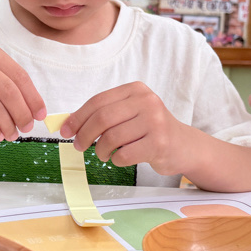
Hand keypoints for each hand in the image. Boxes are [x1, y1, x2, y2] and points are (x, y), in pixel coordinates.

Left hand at [60, 82, 188, 175]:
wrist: (184, 146)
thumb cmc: (151, 131)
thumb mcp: (130, 114)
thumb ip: (105, 114)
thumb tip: (69, 123)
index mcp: (136, 90)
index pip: (98, 101)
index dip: (78, 117)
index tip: (66, 130)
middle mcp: (147, 102)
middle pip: (102, 119)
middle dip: (84, 135)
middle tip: (79, 146)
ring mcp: (155, 122)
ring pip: (112, 138)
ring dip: (101, 150)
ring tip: (104, 154)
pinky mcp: (159, 143)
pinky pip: (124, 154)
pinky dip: (116, 160)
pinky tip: (120, 158)